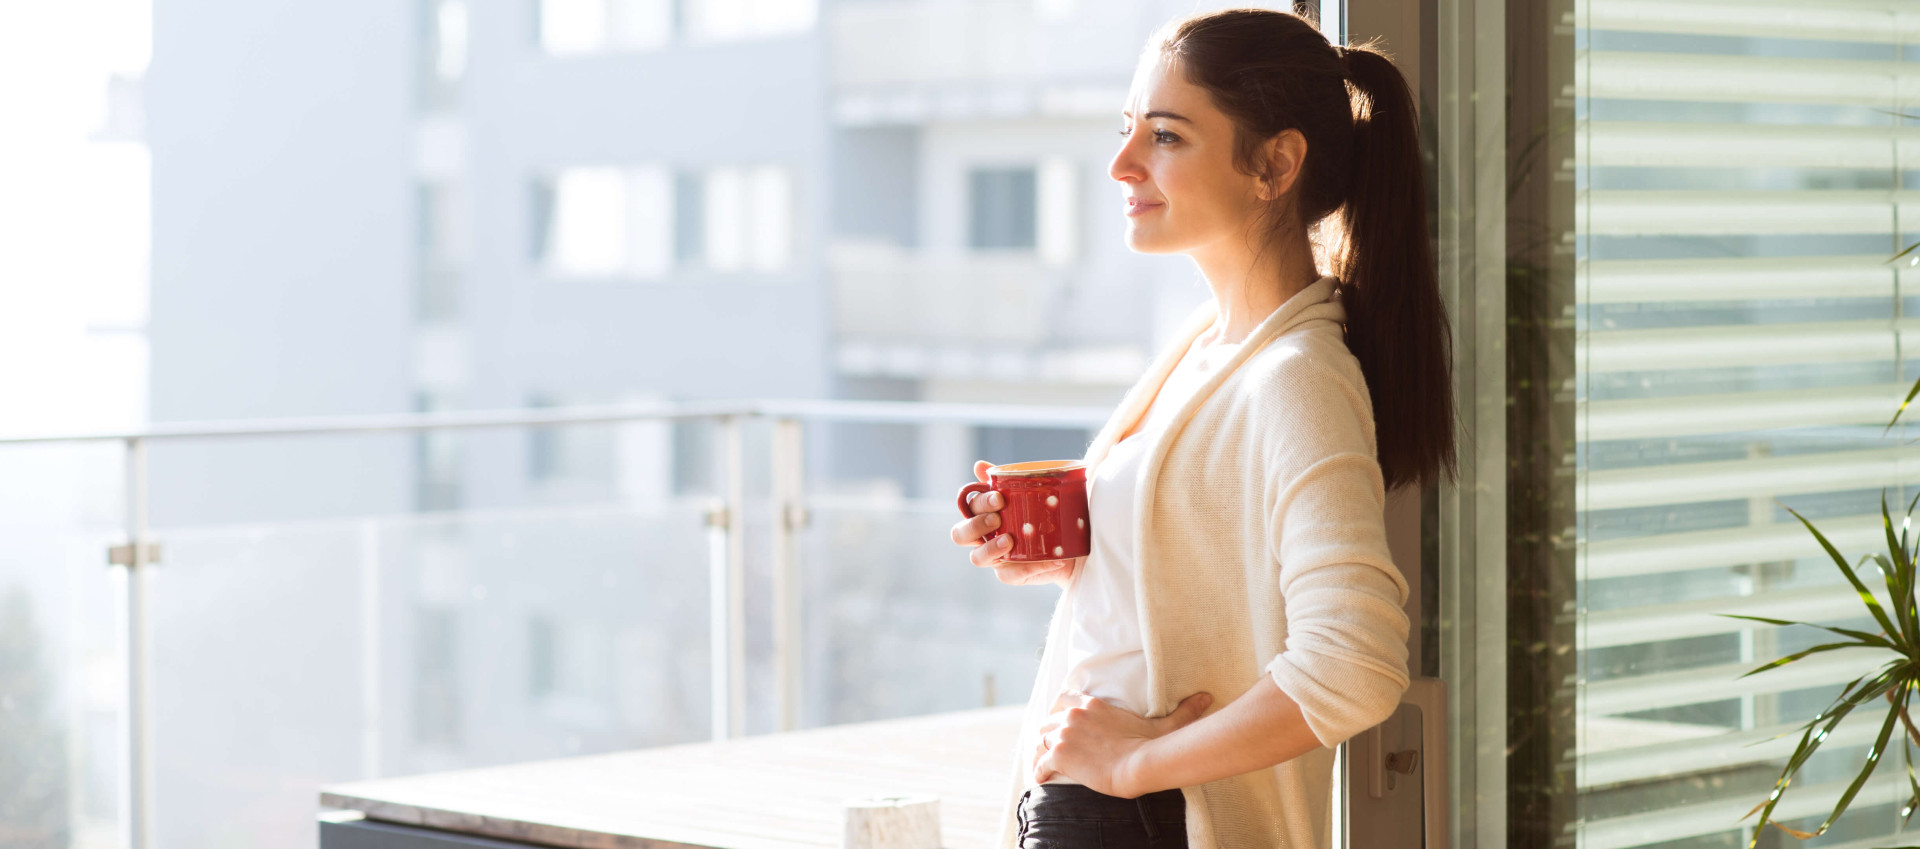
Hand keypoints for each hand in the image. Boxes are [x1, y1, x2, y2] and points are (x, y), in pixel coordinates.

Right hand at [951, 460, 1078, 587]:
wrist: (1075, 541)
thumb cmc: (1049, 512)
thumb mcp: (1034, 492)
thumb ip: (1007, 480)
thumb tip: (979, 465)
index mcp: (985, 513)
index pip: (970, 507)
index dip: (980, 503)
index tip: (1000, 498)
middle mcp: (984, 536)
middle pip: (960, 535)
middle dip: (975, 526)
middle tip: (997, 519)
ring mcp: (996, 557)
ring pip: (977, 558)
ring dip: (990, 549)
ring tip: (1010, 541)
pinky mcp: (1011, 574)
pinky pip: (1009, 575)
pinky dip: (1028, 568)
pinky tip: (1050, 559)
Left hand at [1031, 690, 1213, 796]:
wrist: (1138, 766)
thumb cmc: (1151, 746)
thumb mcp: (1166, 725)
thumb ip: (1183, 710)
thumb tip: (1207, 697)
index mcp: (1093, 704)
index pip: (1065, 699)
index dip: (1060, 711)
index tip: (1060, 722)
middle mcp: (1075, 714)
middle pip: (1050, 720)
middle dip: (1050, 732)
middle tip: (1052, 745)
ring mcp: (1066, 734)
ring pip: (1043, 739)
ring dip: (1042, 750)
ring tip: (1042, 762)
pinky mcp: (1061, 755)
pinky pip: (1040, 762)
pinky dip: (1039, 770)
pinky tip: (1041, 778)